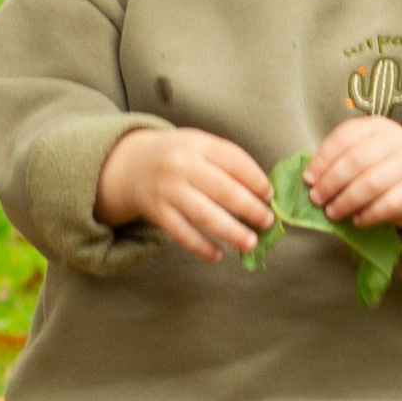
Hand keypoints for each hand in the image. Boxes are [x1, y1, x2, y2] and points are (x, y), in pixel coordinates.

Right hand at [95, 123, 273, 261]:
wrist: (131, 164)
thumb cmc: (178, 156)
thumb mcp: (199, 146)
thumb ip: (227, 162)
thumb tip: (263, 194)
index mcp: (198, 144)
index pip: (234, 161)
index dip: (256, 180)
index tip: (270, 195)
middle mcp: (181, 165)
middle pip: (222, 189)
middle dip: (249, 208)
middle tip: (268, 221)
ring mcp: (167, 190)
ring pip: (203, 214)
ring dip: (231, 231)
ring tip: (251, 243)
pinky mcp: (157, 212)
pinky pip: (182, 233)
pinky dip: (201, 247)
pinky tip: (218, 256)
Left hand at [305, 113, 401, 243]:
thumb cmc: (381, 168)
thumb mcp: (362, 154)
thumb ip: (338, 161)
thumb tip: (309, 179)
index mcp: (378, 126)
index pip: (345, 138)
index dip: (322, 159)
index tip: (308, 179)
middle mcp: (397, 141)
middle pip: (356, 160)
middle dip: (331, 182)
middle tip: (316, 199)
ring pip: (371, 184)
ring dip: (346, 201)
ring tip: (332, 212)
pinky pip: (387, 205)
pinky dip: (367, 215)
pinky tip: (356, 220)